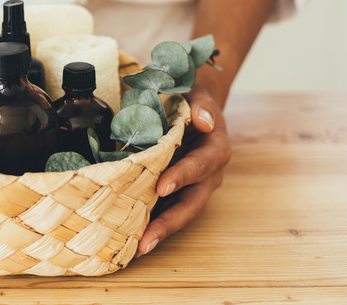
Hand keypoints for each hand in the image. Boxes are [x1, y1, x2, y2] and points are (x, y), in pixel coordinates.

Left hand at [136, 86, 231, 255]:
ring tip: (136, 249)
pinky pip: (167, 210)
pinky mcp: (178, 193)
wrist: (194, 108)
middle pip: (191, 204)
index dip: (182, 176)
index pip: (199, 166)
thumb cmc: (193, 102)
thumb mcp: (199, 97)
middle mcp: (208, 175)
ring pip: (180, 214)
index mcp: (215, 150)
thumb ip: (201, 106)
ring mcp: (194, 187)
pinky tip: (131, 238)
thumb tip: (203, 119)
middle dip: (169, 223)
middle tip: (146, 241)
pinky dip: (151, 224)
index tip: (162, 187)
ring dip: (159, 232)